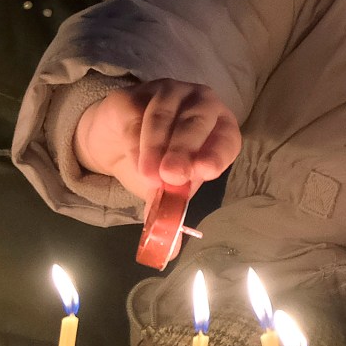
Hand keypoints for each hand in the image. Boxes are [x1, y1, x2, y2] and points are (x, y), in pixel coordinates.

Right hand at [73, 78, 241, 202]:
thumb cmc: (157, 163)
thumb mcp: (167, 189)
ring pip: (164, 114)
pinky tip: (133, 157)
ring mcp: (170, 93)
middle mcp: (200, 104)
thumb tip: (169, 252)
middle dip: (184, 148)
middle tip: (171, 176)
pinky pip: (136, 112)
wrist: (118, 139)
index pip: (227, 138)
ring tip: (148, 175)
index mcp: (219, 128)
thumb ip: (170, 213)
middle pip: (197, 120)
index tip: (204, 172)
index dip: (218, 154)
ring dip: (156, 145)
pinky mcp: (137, 93)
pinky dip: (134, 138)